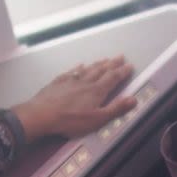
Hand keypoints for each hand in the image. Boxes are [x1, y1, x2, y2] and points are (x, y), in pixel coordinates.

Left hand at [11, 56, 136, 142]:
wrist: (41, 114)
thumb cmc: (71, 120)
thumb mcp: (97, 119)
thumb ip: (116, 109)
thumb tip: (134, 99)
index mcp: (97, 91)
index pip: (113, 78)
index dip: (122, 72)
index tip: (130, 65)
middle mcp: (86, 82)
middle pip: (101, 70)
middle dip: (112, 64)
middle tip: (120, 56)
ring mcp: (71, 80)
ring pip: (88, 69)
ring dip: (98, 64)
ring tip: (105, 59)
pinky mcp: (58, 82)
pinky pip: (71, 71)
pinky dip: (78, 67)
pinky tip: (81, 65)